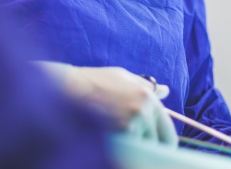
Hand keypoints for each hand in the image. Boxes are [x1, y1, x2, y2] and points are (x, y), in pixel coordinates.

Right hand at [40, 63, 176, 145]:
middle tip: (134, 146)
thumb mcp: (121, 77)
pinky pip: (127, 154)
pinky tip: (111, 145)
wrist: (63, 88)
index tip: (155, 149)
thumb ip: (146, 86)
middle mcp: (142, 111)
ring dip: (133, 149)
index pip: (168, 133)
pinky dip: (122, 153)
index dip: (162, 143)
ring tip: (117, 140)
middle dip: (149, 147)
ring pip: (141, 151)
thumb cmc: (92, 81)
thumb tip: (165, 90)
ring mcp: (128, 126)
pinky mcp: (114, 137)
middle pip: (157, 145)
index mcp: (147, 97)